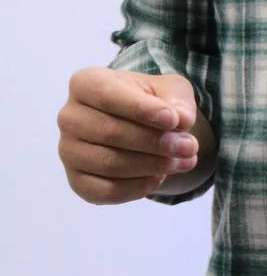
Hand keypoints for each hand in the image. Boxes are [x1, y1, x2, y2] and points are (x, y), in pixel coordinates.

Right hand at [57, 67, 199, 203]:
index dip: (142, 109)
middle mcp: (70, 117)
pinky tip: (158, 177)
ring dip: (152, 165)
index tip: (174, 120)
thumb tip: (181, 119)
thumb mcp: (170, 91)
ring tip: (183, 161)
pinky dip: (137, 187)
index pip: (107, 95)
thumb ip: (176, 100)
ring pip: (109, 164)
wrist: (141, 128)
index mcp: (85, 84)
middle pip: (110, 132)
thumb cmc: (151, 102)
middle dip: (155, 142)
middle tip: (189, 147)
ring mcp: (68, 151)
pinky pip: (106, 191)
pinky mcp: (77, 181)